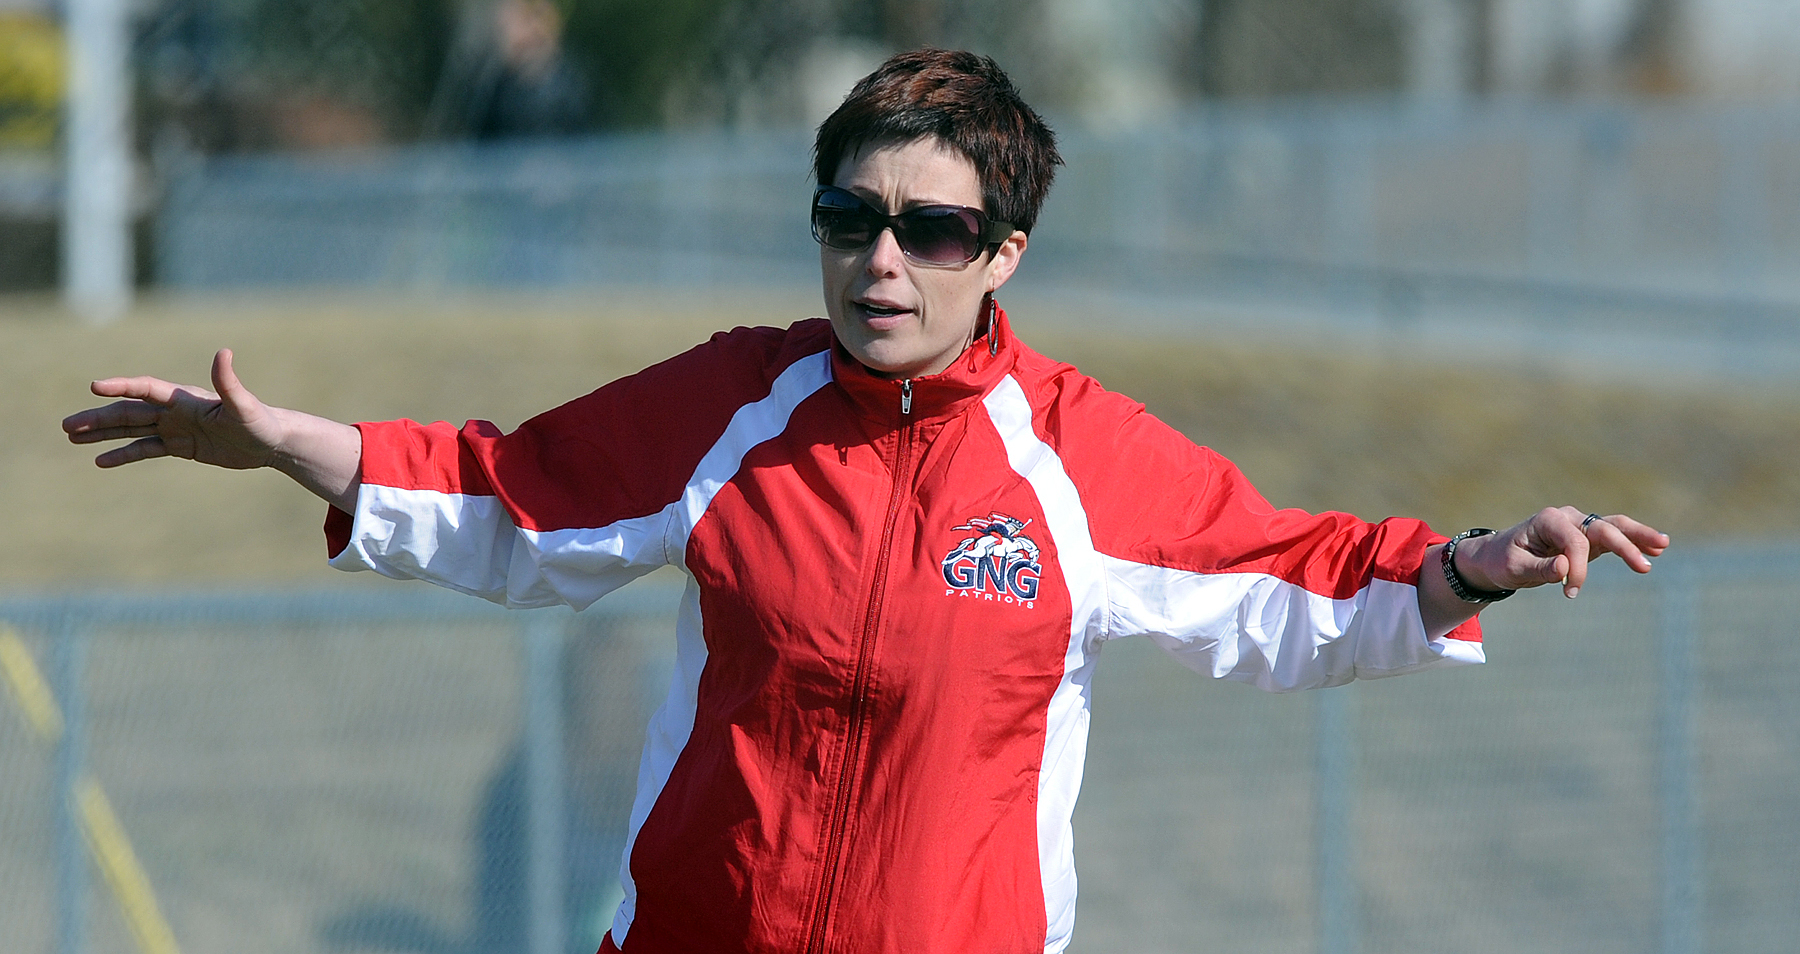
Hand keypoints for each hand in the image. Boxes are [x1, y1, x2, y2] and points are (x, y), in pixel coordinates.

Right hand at [63, 349, 284, 469]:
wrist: (272, 442)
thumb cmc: (261, 421)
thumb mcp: (244, 406)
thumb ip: (230, 382)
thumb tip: (224, 352)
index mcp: (185, 399)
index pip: (145, 389)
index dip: (122, 386)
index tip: (94, 387)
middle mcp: (175, 411)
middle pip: (128, 412)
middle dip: (98, 418)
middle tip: (66, 426)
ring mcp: (175, 428)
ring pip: (131, 430)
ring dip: (102, 433)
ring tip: (72, 437)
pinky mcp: (181, 447)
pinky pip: (145, 450)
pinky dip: (123, 454)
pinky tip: (100, 460)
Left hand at [1454, 507, 1670, 598]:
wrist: (1498, 557)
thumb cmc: (1503, 561)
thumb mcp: (1514, 568)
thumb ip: (1539, 568)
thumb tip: (1564, 567)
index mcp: (1548, 520)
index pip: (1574, 541)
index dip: (1577, 568)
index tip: (1569, 592)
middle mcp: (1568, 518)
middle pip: (1603, 527)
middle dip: (1624, 546)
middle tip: (1644, 567)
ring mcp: (1580, 526)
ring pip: (1614, 527)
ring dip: (1638, 536)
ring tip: (1662, 544)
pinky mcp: (1588, 539)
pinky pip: (1614, 539)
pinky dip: (1633, 543)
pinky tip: (1655, 550)